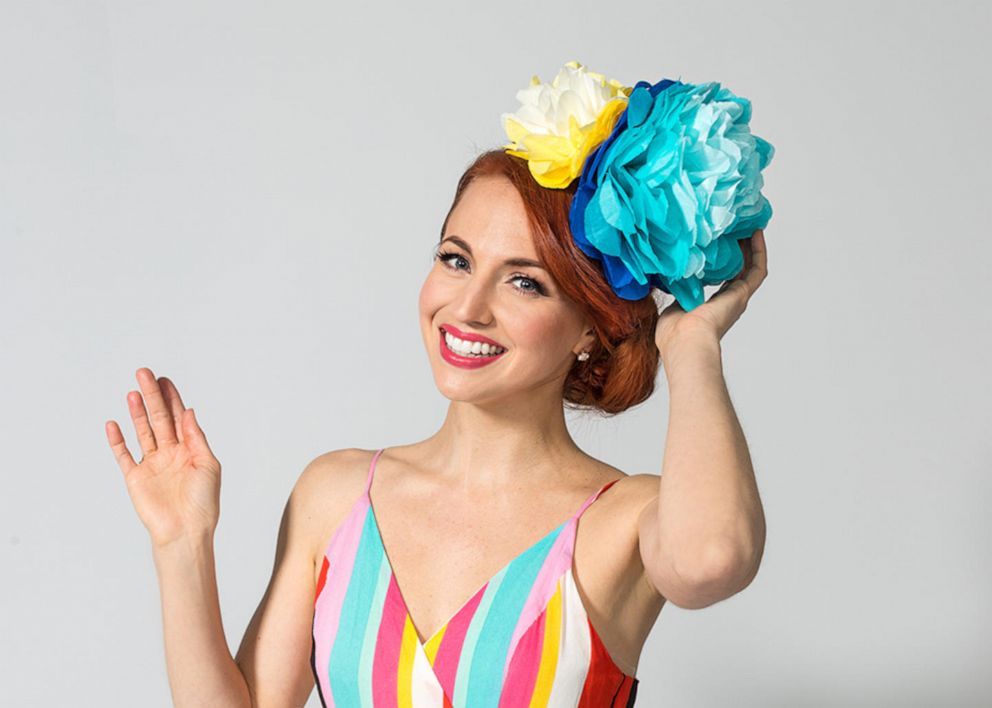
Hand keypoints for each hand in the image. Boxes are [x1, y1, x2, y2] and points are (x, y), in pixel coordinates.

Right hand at [105, 367, 220, 547]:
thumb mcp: (208, 464)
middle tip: (144, 374)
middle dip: (152, 396)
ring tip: (133, 392)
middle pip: (159, 418)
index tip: (164, 380)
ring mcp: (152, 464)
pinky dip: (117, 440)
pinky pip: (124, 455)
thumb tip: (188, 410)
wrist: (186, 532)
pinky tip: (113, 423)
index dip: (171, 398)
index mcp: (190, 449)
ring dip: (137, 412)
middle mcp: (170, 453)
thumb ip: (195, 437)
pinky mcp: (136, 478)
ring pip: (142, 432)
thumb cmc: (203, 503)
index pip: (178, 417)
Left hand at [655, 229, 767, 356]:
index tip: (720, 242)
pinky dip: (759, 251)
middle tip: (736, 226)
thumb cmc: (674, 333)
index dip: (723, 260)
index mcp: (711, 306)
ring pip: (750, 267)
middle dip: (739, 248)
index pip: (721, 278)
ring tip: (748, 225)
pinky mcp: (741, 294)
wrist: (684, 340)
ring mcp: (736, 297)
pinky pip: (757, 269)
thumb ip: (678, 290)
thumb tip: (672, 274)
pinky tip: (756, 232)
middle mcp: (727, 302)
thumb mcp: (673, 305)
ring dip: (750, 246)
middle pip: (739, 269)